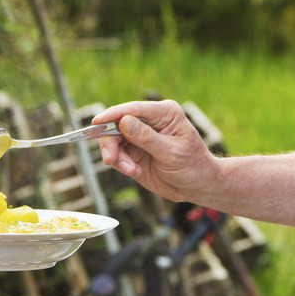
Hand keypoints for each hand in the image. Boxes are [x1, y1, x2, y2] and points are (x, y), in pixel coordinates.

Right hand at [92, 100, 216, 201]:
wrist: (198, 186)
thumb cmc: (193, 166)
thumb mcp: (171, 153)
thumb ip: (146, 138)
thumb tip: (124, 122)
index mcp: (164, 113)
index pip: (133, 109)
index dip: (113, 114)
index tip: (96, 122)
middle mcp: (150, 121)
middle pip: (117, 124)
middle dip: (111, 142)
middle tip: (111, 160)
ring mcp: (140, 136)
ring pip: (114, 140)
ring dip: (116, 157)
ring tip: (130, 170)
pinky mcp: (134, 150)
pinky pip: (117, 154)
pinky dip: (121, 164)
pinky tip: (134, 171)